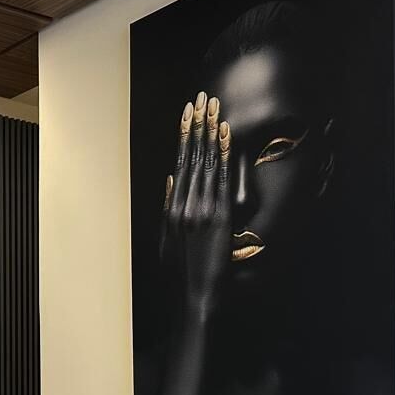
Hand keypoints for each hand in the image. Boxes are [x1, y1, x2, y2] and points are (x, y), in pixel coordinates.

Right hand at [160, 91, 231, 320]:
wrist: (194, 295)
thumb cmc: (181, 272)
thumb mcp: (167, 238)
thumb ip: (168, 207)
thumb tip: (171, 179)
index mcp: (171, 208)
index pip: (179, 163)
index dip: (185, 136)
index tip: (188, 113)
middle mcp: (183, 204)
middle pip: (192, 156)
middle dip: (198, 125)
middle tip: (202, 99)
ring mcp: (201, 209)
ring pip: (206, 162)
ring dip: (211, 132)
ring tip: (214, 108)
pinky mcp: (218, 217)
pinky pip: (222, 179)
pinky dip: (224, 154)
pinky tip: (226, 135)